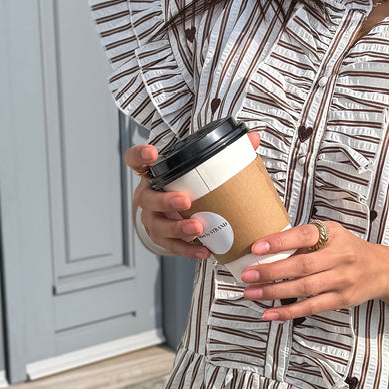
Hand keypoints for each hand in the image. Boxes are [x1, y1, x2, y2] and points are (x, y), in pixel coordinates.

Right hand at [124, 132, 261, 258]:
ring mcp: (152, 219)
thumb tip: (253, 138)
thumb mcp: (198, 169)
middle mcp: (147, 196)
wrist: (176, 213)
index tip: (152, 153)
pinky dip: (188, 250)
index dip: (139, 156)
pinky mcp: (162, 238)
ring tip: (197, 229)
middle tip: (185, 201)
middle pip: (147, 199)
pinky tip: (204, 250)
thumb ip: (225, 152)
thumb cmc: (186, 186)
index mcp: (153, 174)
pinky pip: (172, 246)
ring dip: (177, 229)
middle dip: (165, 201)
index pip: (135, 160)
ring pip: (158, 226)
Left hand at [240, 221, 386, 319]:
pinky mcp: (341, 300)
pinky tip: (270, 314)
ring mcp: (341, 280)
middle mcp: (340, 257)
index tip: (257, 247)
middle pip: (301, 266)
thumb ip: (305, 240)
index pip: (305, 235)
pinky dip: (289, 312)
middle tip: (247, 275)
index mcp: (333, 235)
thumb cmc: (347, 250)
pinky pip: (312, 307)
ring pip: (304, 288)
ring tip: (252, 293)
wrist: (381, 269)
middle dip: (271, 271)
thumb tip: (268, 251)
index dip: (280, 241)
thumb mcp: (332, 235)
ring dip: (274, 292)